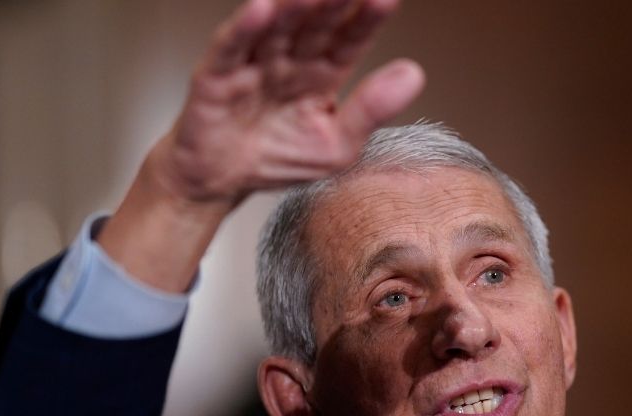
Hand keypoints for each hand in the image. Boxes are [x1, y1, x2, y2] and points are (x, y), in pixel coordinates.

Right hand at [152, 0, 424, 204]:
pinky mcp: (217, 76)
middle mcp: (291, 59)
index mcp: (324, 72)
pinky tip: (262, 9)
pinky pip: (232, 48)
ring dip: (294, 7)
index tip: (387, 0)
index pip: (351, 38)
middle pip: (317, 23)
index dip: (369, 18)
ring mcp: (255, 63)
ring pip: (277, 27)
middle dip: (335, 1)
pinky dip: (244, 29)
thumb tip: (414, 74)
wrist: (220, 181)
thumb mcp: (338, 144)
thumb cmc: (279, 158)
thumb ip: (372, 110)